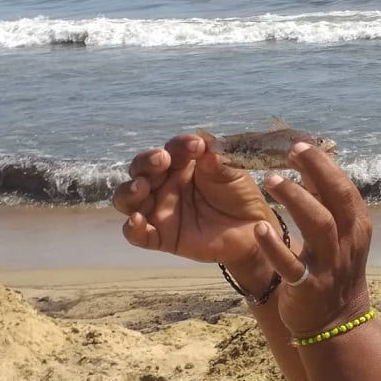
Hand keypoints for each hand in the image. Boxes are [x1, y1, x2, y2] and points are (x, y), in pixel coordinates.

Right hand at [112, 134, 280, 266]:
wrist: (252, 231)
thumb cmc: (241, 196)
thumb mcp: (233, 174)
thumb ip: (217, 161)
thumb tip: (204, 144)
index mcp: (182, 164)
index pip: (172, 149)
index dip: (180, 145)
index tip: (197, 146)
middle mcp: (164, 184)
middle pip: (141, 169)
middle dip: (146, 162)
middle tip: (162, 160)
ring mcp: (160, 210)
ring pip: (129, 198)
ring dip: (130, 190)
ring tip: (142, 187)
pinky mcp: (161, 236)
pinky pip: (137, 234)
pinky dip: (132, 228)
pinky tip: (137, 220)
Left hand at [253, 142, 371, 337]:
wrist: (337, 322)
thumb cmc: (335, 267)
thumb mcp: (340, 233)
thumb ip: (325, 200)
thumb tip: (310, 161)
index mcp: (357, 225)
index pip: (344, 187)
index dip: (324, 164)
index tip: (301, 144)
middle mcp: (348, 242)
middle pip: (337, 199)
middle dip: (317, 171)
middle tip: (292, 151)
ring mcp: (330, 265)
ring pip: (319, 225)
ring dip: (297, 199)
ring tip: (272, 180)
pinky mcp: (308, 287)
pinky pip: (291, 265)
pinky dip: (274, 246)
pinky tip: (258, 227)